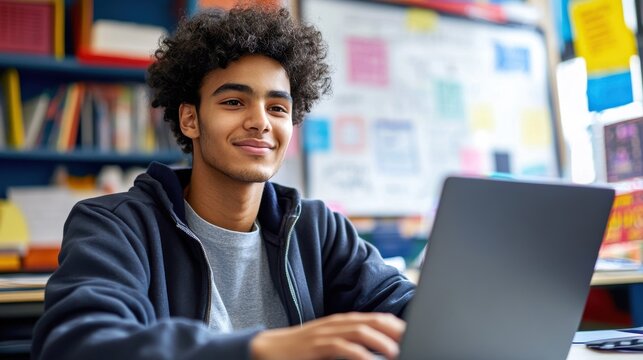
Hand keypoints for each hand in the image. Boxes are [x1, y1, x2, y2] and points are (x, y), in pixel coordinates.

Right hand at [250, 312, 405, 359]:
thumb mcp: (329, 343)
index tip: (414, 335)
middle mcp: (338, 323)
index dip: (397, 325)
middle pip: (374, 321)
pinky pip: (341, 348)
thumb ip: (351, 343)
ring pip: (361, 331)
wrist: (268, 350)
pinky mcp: (316, 346)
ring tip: (397, 353)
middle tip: (413, 340)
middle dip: (396, 331)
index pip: (377, 318)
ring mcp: (326, 333)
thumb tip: (376, 351)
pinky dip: (358, 355)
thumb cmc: (302, 350)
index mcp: (343, 322)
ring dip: (382, 342)